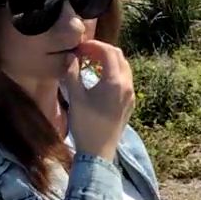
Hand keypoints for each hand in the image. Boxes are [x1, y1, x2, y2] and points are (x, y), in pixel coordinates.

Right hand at [62, 41, 134, 162]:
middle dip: (102, 51)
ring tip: (91, 63)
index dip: (94, 46)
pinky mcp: (130, 103)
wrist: (98, 153)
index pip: (109, 52)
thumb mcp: (76, 98)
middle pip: (119, 56)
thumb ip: (72, 74)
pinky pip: (125, 80)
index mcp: (115, 81)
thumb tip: (70, 57)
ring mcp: (131, 95)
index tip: (79, 47)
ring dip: (109, 61)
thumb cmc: (85, 125)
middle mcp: (127, 85)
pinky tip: (100, 79)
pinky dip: (114, 73)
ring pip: (124, 68)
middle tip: (84, 53)